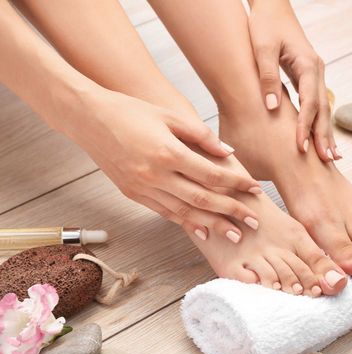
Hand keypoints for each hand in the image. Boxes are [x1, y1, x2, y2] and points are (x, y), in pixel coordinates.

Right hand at [65, 89, 261, 241]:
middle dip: (231, 212)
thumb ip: (202, 135)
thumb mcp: (169, 116)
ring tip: (234, 235)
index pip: (212, 175)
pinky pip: (165, 213)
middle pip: (202, 199)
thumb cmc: (131, 111)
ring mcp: (143, 188)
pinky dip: (186, 223)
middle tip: (254, 222)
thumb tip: (228, 154)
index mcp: (168, 152)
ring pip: (185, 212)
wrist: (88, 119)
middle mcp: (155, 175)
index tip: (255, 190)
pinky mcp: (133, 195)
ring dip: (212, 225)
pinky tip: (203, 231)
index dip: (237, 184)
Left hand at [248, 0, 339, 161]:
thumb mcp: (262, 48)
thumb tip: (272, 106)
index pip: (310, 102)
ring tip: (330, 158)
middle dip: (325, 136)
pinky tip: (321, 139)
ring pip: (324, 109)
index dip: (306, 126)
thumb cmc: (265, 24)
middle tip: (327, 161)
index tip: (301, 147)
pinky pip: (317, 105)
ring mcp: (315, 75)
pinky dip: (320, 123)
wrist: (271, 7)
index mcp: (307, 64)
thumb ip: (267, 77)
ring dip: (326, 133)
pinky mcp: (309, 78)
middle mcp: (316, 71)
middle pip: (323, 109)